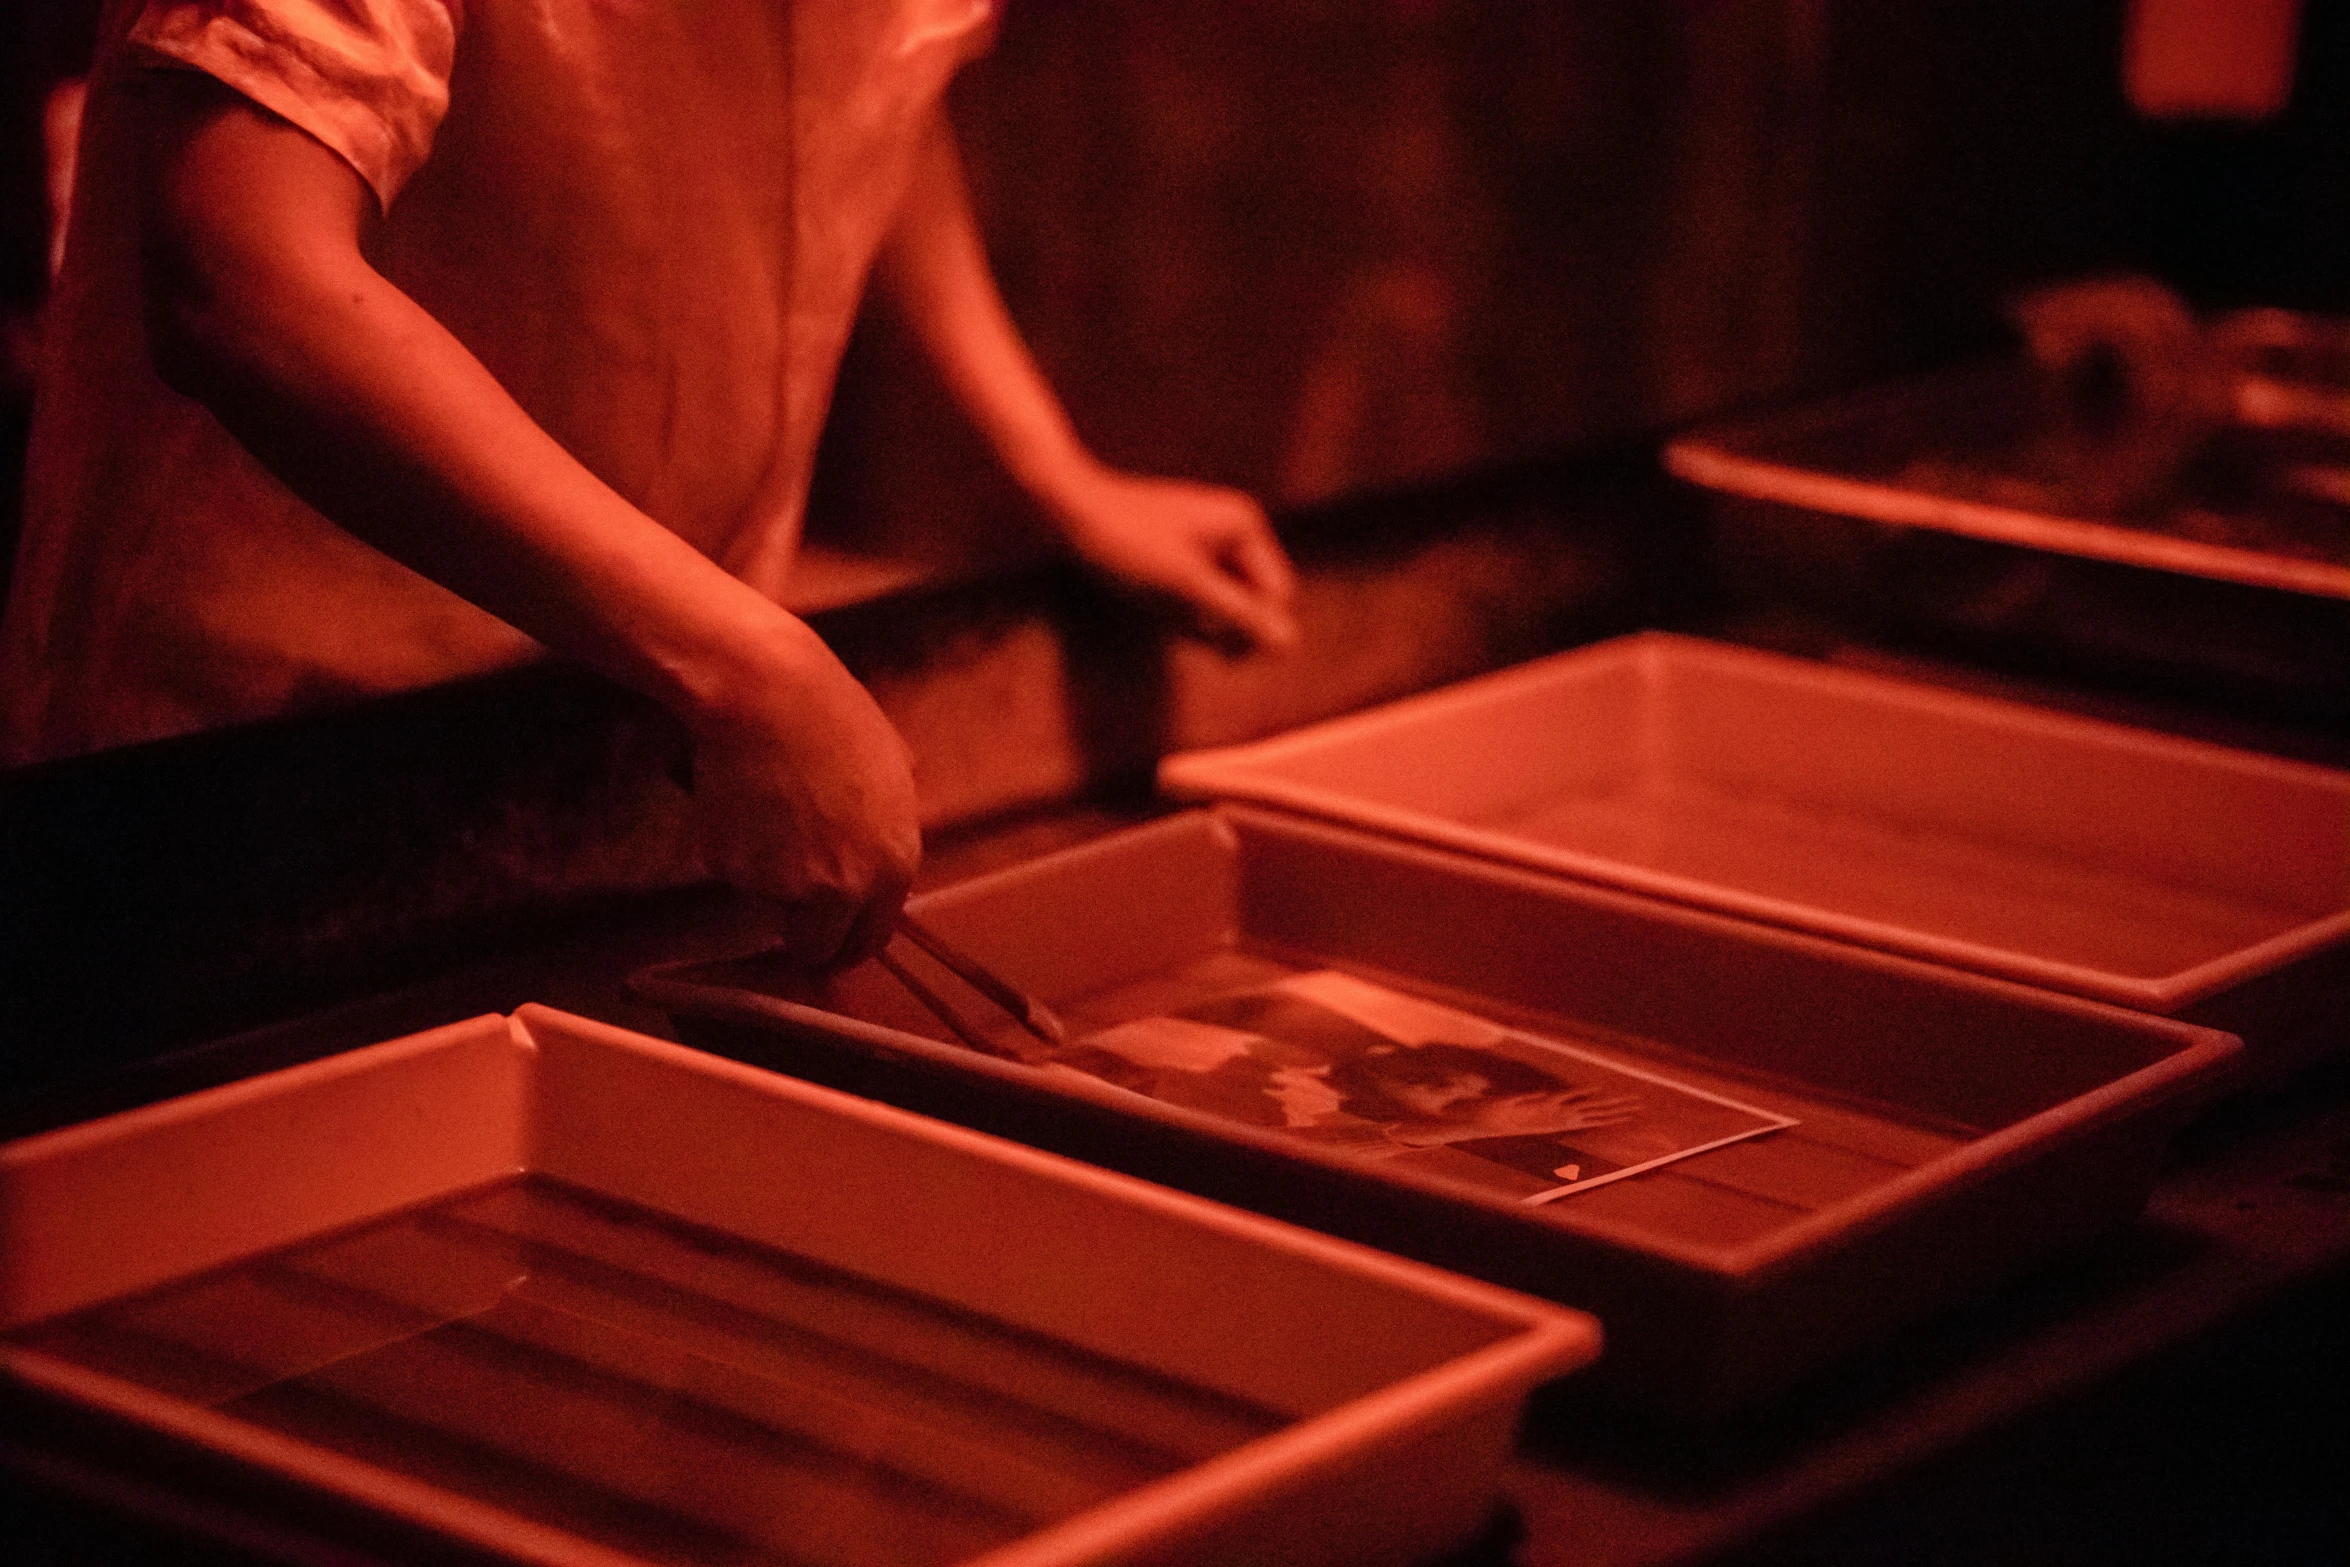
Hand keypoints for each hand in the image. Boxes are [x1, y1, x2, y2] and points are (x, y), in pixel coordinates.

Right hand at [686, 624, 922, 971]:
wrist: (766, 693)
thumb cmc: (835, 716)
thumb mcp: (894, 769)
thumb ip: (891, 824)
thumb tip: (883, 846)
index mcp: (894, 866)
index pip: (871, 939)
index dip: (847, 942)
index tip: (832, 937)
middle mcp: (844, 888)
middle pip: (817, 949)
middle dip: (803, 934)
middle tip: (788, 900)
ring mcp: (785, 885)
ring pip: (770, 907)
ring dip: (767, 880)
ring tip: (768, 814)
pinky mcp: (732, 870)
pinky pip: (734, 872)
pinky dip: (734, 851)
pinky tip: (742, 801)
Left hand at [1048, 463, 1299, 655]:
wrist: (1065, 508)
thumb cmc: (1125, 544)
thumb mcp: (1185, 587)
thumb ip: (1239, 616)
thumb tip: (1290, 646)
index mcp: (1245, 525)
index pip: (1276, 596)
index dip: (1252, 628)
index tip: (1209, 642)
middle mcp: (1235, 528)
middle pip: (1254, 602)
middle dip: (1222, 623)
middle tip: (1176, 622)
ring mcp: (1210, 540)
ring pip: (1224, 604)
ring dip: (1198, 620)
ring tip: (1157, 604)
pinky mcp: (1184, 553)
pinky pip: (1200, 597)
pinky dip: (1181, 611)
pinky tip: (1149, 601)